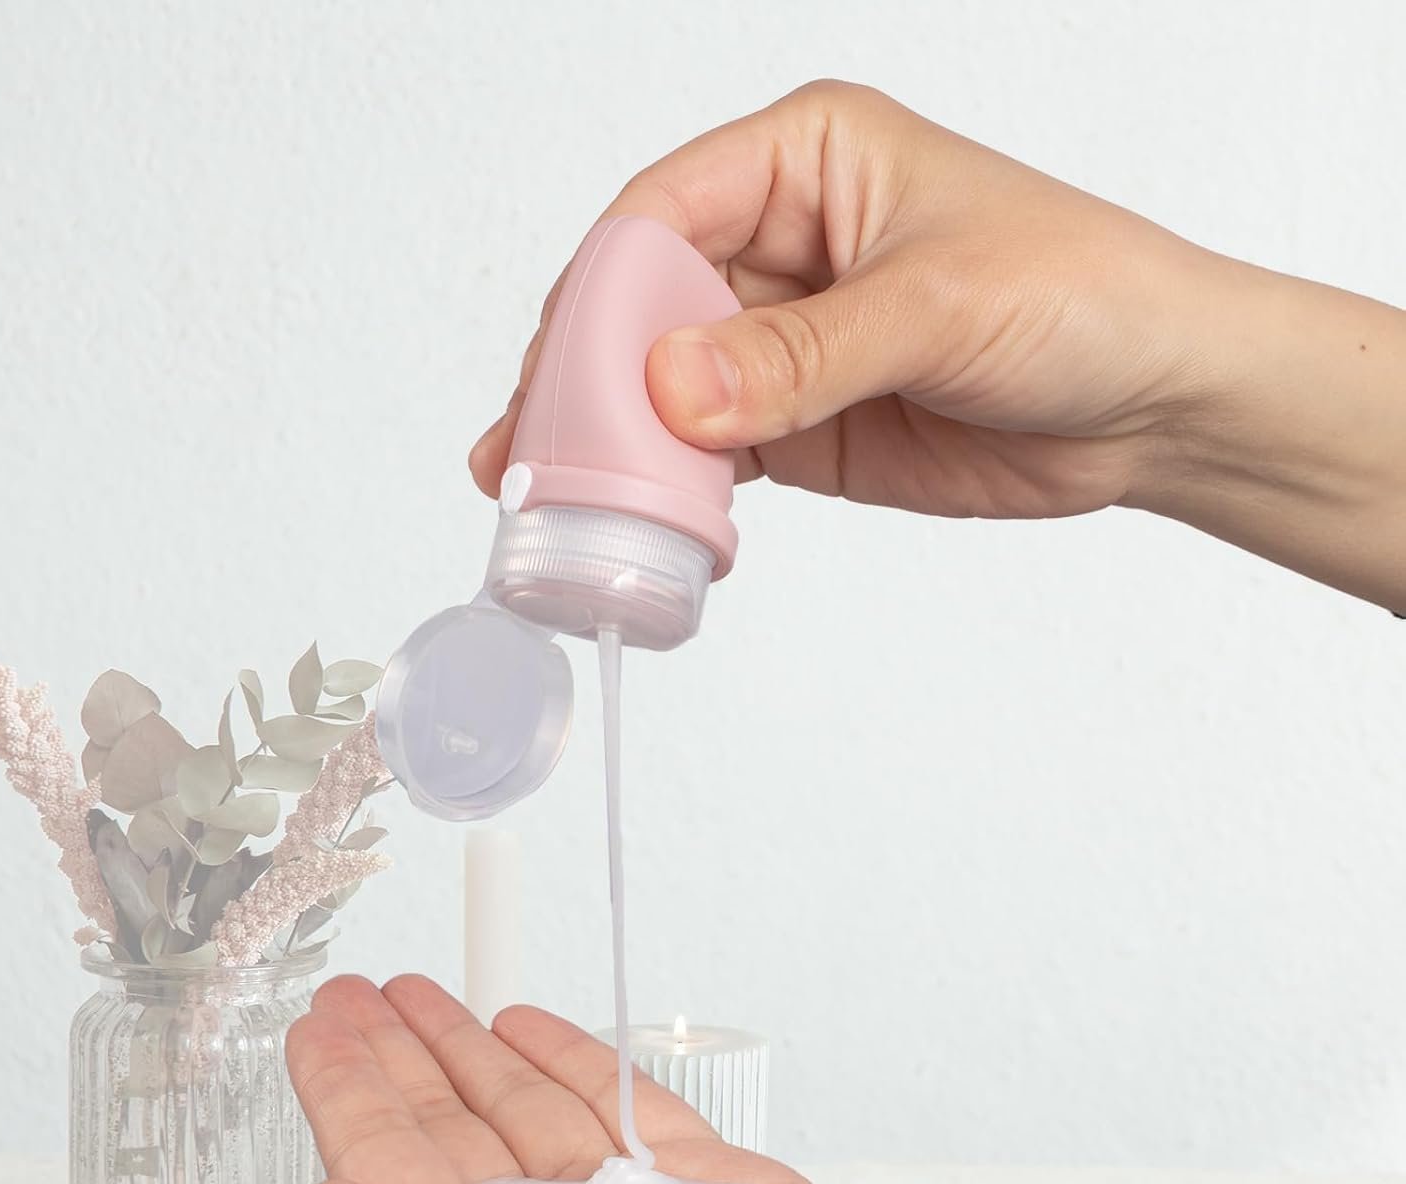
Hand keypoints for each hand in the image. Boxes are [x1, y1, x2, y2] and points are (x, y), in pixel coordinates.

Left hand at [287, 974, 1405, 1183]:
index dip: (342, 1099)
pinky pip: (615, 1113)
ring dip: (471, 1051)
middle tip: (358, 993)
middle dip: (396, 1063)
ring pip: (526, 1121)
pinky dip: (569, 1066)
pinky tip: (531, 1030)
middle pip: (448, 1145)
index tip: (313, 1027)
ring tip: (426, 993)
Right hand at [470, 81, 1405, 609]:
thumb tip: (673, 389)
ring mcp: (781, 341)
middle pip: (641, 305)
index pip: (660, 212)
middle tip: (534, 456)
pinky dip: (674, 488)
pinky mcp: (797, 422)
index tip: (566, 375)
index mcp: (803, 162)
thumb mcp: (938, 308)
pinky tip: (642, 519)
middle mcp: (777, 245)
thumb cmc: (1080, 296)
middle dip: (585, 380)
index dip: (601, 293)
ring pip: (662, 387)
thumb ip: (803, 355)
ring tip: (555, 503)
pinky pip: (710, 453)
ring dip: (612, 444)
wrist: (1152, 401)